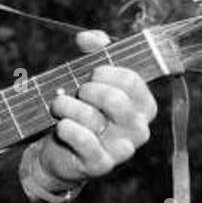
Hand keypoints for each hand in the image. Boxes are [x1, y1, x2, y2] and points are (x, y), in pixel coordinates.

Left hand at [34, 29, 157, 190]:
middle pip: (115, 99)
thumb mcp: (91, 78)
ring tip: (58, 106)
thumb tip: (89, 38)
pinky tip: (61, 126)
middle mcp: (139, 128)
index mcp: (143, 105)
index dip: (106, 71)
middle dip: (87, 90)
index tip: (90, 72)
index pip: (132, 80)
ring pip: (93, 117)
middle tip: (76, 92)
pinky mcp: (101, 164)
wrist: (61, 150)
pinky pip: (84, 140)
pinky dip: (67, 128)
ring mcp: (122, 149)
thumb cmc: (81, 110)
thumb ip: (95, 52)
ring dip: (67, 106)